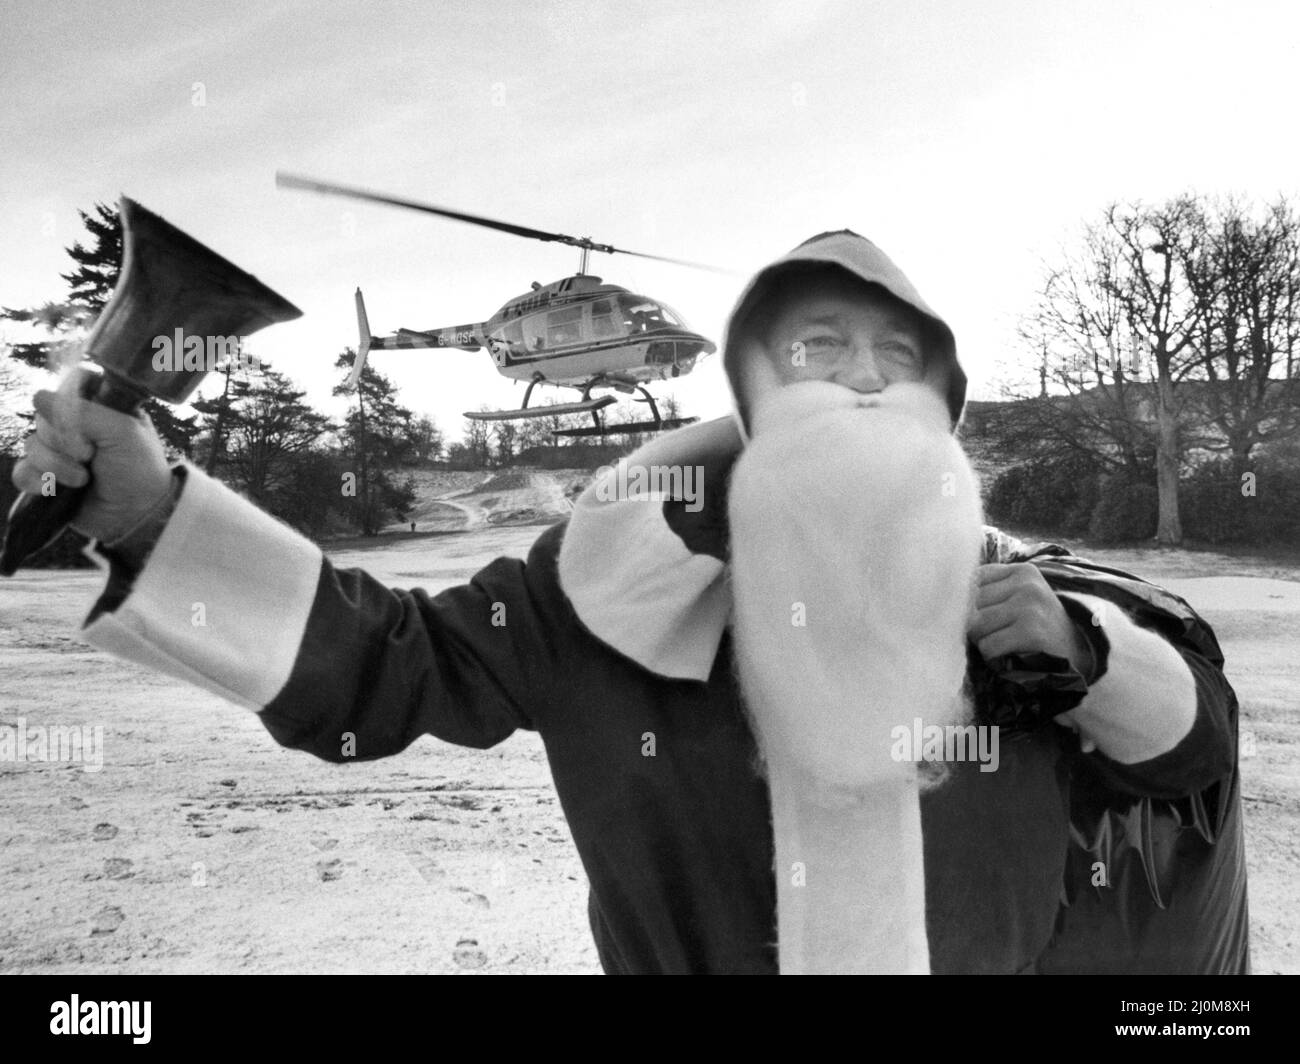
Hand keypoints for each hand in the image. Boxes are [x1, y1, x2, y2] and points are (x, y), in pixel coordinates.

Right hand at [11, 366, 172, 541]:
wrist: (138, 515)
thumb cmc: (141, 470)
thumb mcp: (124, 432)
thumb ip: (85, 412)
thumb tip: (39, 398)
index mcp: (100, 408)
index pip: (71, 382)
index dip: (69, 397)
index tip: (80, 415)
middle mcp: (77, 427)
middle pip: (44, 416)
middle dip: (65, 440)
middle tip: (91, 455)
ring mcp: (59, 453)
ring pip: (31, 445)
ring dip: (57, 465)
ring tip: (84, 478)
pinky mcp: (47, 479)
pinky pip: (22, 471)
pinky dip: (38, 481)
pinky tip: (58, 489)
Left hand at [968, 563, 1092, 676]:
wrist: (1077, 651)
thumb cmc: (1037, 623)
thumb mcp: (1018, 597)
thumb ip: (987, 591)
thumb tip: (946, 599)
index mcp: (1021, 571)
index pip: (971, 581)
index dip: (968, 603)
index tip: (981, 614)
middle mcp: (1026, 585)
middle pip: (971, 605)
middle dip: (974, 625)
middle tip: (996, 633)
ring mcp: (1030, 607)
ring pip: (976, 626)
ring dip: (983, 641)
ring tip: (1004, 642)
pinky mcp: (1031, 633)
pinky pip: (989, 646)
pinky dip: (993, 656)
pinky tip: (1011, 653)